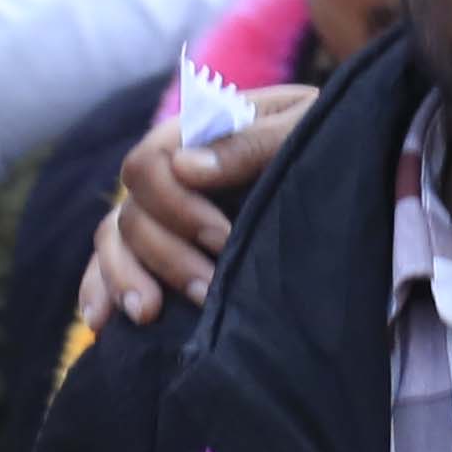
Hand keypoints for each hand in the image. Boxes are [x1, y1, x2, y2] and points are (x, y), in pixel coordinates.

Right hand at [83, 85, 315, 330]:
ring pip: (116, 240)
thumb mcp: (302, 128)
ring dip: (126, 279)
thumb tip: (188, 167)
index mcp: (194, 133)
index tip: (222, 238)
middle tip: (207, 290)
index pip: (148, 167)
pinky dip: (100, 290)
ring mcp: (163, 210)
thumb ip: (251, 143)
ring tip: (148, 315)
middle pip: (131, 213)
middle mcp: (168, 171)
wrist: (351, 164)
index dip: (175, 205)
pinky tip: (102, 324)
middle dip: (165, 256)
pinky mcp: (166, 245)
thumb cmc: (329, 139)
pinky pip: (113, 262)